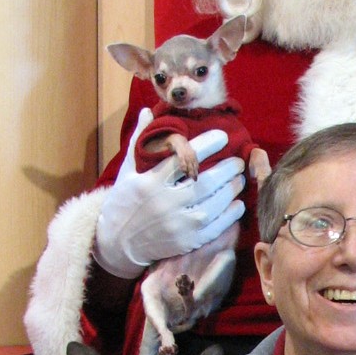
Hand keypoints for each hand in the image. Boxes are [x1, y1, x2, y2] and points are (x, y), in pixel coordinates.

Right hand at [92, 110, 246, 279]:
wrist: (116, 243)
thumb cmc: (124, 201)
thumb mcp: (127, 170)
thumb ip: (139, 140)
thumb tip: (148, 111)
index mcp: (149, 182)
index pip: (182, 159)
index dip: (206, 145)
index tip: (222, 136)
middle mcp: (163, 203)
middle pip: (205, 183)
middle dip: (227, 170)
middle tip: (238, 161)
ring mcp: (176, 225)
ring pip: (214, 205)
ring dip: (231, 190)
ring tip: (239, 180)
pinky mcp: (185, 242)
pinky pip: (215, 227)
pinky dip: (230, 215)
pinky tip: (236, 204)